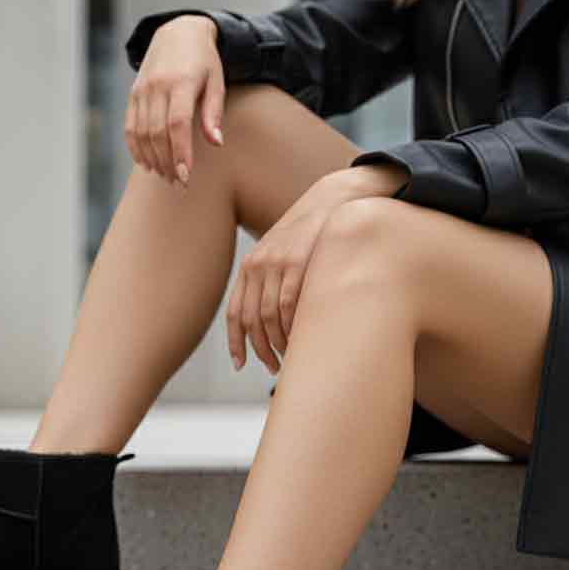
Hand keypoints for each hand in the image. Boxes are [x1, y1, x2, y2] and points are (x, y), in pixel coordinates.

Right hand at [124, 15, 225, 186]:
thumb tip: (216, 143)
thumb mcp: (216, 82)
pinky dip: (136, 149)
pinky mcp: (133, 95)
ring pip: (141, 134)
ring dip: (153, 160)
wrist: (177, 32)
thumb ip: (213, 113)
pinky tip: (147, 164)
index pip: (177, 124)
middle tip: (179, 184)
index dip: (180, 152)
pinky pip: (130, 128)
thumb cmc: (204, 62)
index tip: (185, 176)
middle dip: (167, 163)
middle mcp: (157, 86)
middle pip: (157, 133)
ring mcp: (142, 91)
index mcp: (181, 82)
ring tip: (166, 176)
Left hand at [226, 164, 408, 371]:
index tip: (240, 365)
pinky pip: (288, 304)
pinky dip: (291, 327)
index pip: (235, 312)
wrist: (333, 202)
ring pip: (268, 316)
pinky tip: (298, 340)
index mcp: (250, 267)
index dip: (235, 342)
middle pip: (250, 320)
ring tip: (287, 358)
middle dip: (259, 349)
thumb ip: (271, 281)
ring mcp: (276, 263)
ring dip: (276, 343)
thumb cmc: (310, 235)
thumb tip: (268, 321)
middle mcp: (258, 265)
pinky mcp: (297, 262)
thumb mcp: (282, 254)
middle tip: (272, 367)